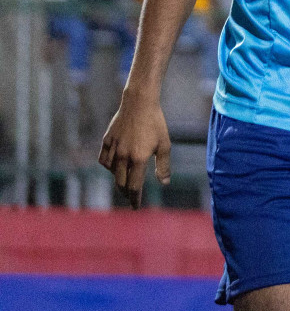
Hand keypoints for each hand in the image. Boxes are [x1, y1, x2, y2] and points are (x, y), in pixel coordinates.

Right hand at [98, 91, 171, 208]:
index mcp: (138, 159)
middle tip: (131, 198)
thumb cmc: (156, 123)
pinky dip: (108, 166)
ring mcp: (113, 148)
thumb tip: (164, 183)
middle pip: (121, 183)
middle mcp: (123, 156)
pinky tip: (114, 167)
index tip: (136, 207)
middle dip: (126, 193)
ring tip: (125, 182)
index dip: (135, 198)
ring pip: (111, 172)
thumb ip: (164, 165)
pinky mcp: (106, 141)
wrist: (139, 103)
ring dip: (117, 179)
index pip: (134, 186)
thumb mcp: (165, 145)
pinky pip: (103, 160)